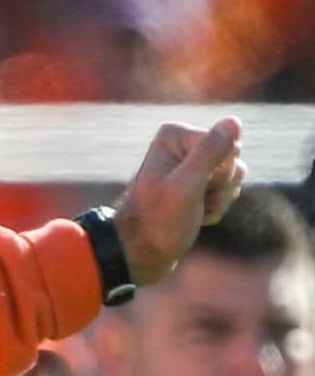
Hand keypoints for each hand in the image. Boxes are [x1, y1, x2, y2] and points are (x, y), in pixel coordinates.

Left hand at [113, 117, 247, 285]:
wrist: (141, 254)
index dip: (219, 174)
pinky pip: (228, 190)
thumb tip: (233, 121)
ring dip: (219, 200)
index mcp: (175, 135)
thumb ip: (210, 152)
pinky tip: (194, 216)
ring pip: (234, 176)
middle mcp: (183, 144)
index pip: (229, 146)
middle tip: (190, 203)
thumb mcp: (186, 186)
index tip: (190, 190)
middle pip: (234, 159)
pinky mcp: (198, 182)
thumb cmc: (158, 222)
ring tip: (191, 212)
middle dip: (220, 187)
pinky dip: (215, 208)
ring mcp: (192, 163)